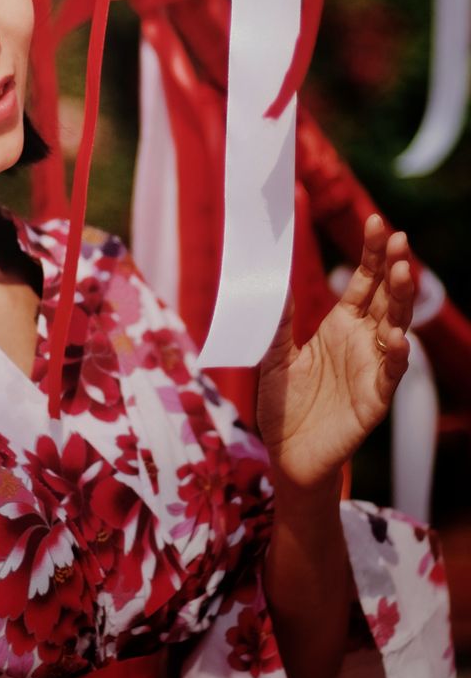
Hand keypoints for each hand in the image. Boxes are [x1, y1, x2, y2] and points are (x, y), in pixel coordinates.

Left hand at [257, 214, 412, 496]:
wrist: (286, 454)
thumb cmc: (283, 405)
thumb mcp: (274, 354)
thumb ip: (279, 318)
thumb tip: (272, 275)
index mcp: (340, 326)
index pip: (362, 282)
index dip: (371, 254)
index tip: (376, 223)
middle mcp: (362, 342)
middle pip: (385, 297)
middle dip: (393, 268)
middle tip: (397, 238)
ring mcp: (372, 368)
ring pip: (395, 327)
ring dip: (401, 301)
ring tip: (403, 272)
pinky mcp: (374, 399)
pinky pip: (390, 374)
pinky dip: (396, 355)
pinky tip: (397, 336)